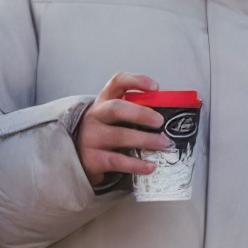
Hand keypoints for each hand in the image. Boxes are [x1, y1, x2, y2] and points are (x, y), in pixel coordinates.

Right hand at [74, 73, 169, 190]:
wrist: (79, 159)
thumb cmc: (104, 134)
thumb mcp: (114, 118)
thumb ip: (134, 112)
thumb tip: (169, 116)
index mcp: (104, 101)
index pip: (117, 82)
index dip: (136, 81)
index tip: (155, 87)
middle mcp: (94, 116)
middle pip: (116, 108)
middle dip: (140, 113)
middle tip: (160, 121)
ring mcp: (91, 137)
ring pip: (119, 136)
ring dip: (145, 140)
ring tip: (163, 144)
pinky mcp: (92, 159)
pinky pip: (117, 161)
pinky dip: (136, 165)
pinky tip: (151, 166)